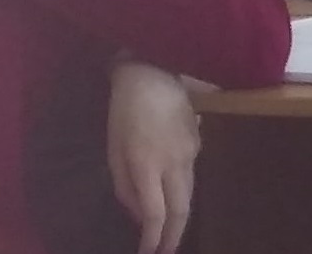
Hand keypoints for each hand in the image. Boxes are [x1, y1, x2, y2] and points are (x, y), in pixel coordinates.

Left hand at [106, 61, 198, 253]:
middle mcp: (175, 162)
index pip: (155, 213)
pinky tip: (172, 192)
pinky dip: (180, 190)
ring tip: (170, 233)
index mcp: (148, 164)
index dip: (152, 238)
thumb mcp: (113, 151)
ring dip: (179, 216)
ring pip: (189, 193)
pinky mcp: (198, 143)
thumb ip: (124, 186)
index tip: (148, 253)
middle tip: (166, 253)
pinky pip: (189, 174)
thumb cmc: (123, 112)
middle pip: (182, 209)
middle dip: (174, 236)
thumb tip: (137, 213)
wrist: (153, 74)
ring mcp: (192, 153)